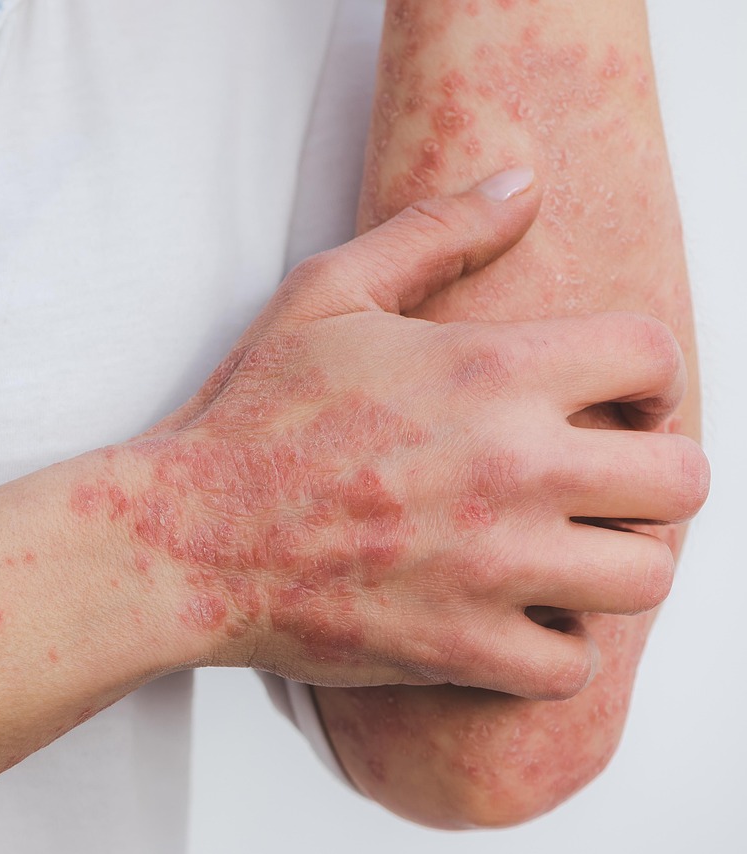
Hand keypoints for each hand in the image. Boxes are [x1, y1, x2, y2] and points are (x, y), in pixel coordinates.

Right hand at [106, 170, 709, 699]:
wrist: (184, 535)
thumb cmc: (251, 414)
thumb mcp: (328, 294)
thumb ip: (435, 232)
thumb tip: (523, 181)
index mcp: (490, 372)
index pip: (653, 358)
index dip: (647, 375)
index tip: (613, 399)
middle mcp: (512, 470)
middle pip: (681, 479)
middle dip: (652, 472)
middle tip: (599, 477)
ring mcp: (492, 568)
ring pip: (647, 576)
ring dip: (616, 560)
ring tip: (564, 547)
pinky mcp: (461, 646)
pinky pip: (571, 662)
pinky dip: (552, 643)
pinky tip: (510, 610)